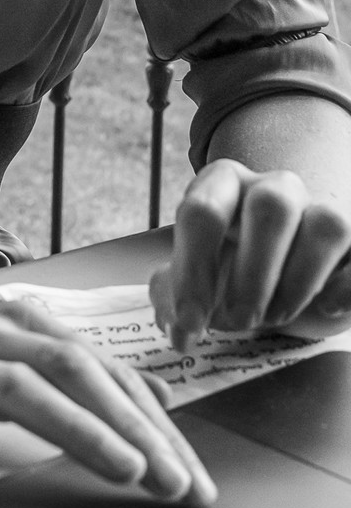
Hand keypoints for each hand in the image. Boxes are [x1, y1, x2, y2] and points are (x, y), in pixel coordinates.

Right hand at [0, 297, 214, 506]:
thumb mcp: (0, 368)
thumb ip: (68, 378)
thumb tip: (155, 398)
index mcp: (9, 330)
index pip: (96, 368)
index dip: (151, 419)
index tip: (193, 475)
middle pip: (67, 370)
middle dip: (130, 425)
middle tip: (176, 481)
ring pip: (13, 388)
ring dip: (76, 428)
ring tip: (121, 468)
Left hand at [151, 158, 350, 347]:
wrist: (292, 256)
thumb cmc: (236, 263)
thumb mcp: (201, 267)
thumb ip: (177, 289)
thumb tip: (174, 324)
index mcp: (223, 183)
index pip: (203, 212)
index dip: (193, 272)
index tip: (190, 324)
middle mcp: (274, 186)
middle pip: (269, 208)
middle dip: (252, 276)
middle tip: (238, 321)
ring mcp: (322, 206)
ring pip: (324, 225)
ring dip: (298, 282)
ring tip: (276, 316)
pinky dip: (347, 287)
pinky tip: (327, 307)